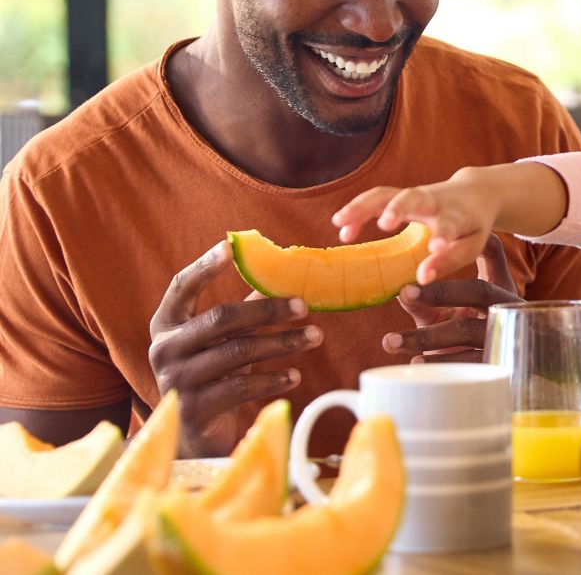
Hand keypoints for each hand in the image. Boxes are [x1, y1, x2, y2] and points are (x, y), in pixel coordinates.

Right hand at [149, 242, 321, 456]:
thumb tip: (281, 277)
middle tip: (304, 306)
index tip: (228, 247)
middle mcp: (164, 350)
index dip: (203, 267)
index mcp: (166, 325)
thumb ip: (243, 313)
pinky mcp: (194, 409)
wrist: (191, 437)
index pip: (180, 287)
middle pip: (221, 318)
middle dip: (267, 310)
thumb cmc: (212, 378)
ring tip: (314, 337)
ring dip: (282, 344)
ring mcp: (176, 380)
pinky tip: (295, 375)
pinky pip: (240, 388)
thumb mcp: (222, 342)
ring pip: (237, 353)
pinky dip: (273, 379)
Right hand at [333, 168, 499, 281]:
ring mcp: (414, 195)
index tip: (435, 248)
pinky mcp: (399, 196)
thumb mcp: (469, 246)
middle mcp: (434, 200)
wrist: (474, 193)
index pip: (450, 224)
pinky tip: (342, 228)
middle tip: (384, 222)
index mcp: (457, 215)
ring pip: (386, 194)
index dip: (442, 236)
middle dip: (399, 208)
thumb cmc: (470, 227)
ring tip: (340, 223)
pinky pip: (375, 199)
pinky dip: (357, 210)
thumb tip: (421, 278)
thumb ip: (447, 262)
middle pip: (415, 197)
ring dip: (363, 206)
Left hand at [381, 234, 520, 362]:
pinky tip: (416, 361)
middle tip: (406, 292)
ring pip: (467, 329)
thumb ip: (424, 301)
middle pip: (479, 290)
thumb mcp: (445, 313)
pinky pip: (467, 361)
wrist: (488, 370)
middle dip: (442, 291)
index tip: (432, 247)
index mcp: (499, 285)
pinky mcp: (497, 362)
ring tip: (392, 340)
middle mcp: (506, 306)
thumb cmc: (463, 334)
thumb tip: (401, 292)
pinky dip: (439, 362)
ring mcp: (505, 334)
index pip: (492, 253)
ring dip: (427, 335)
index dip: (468, 247)